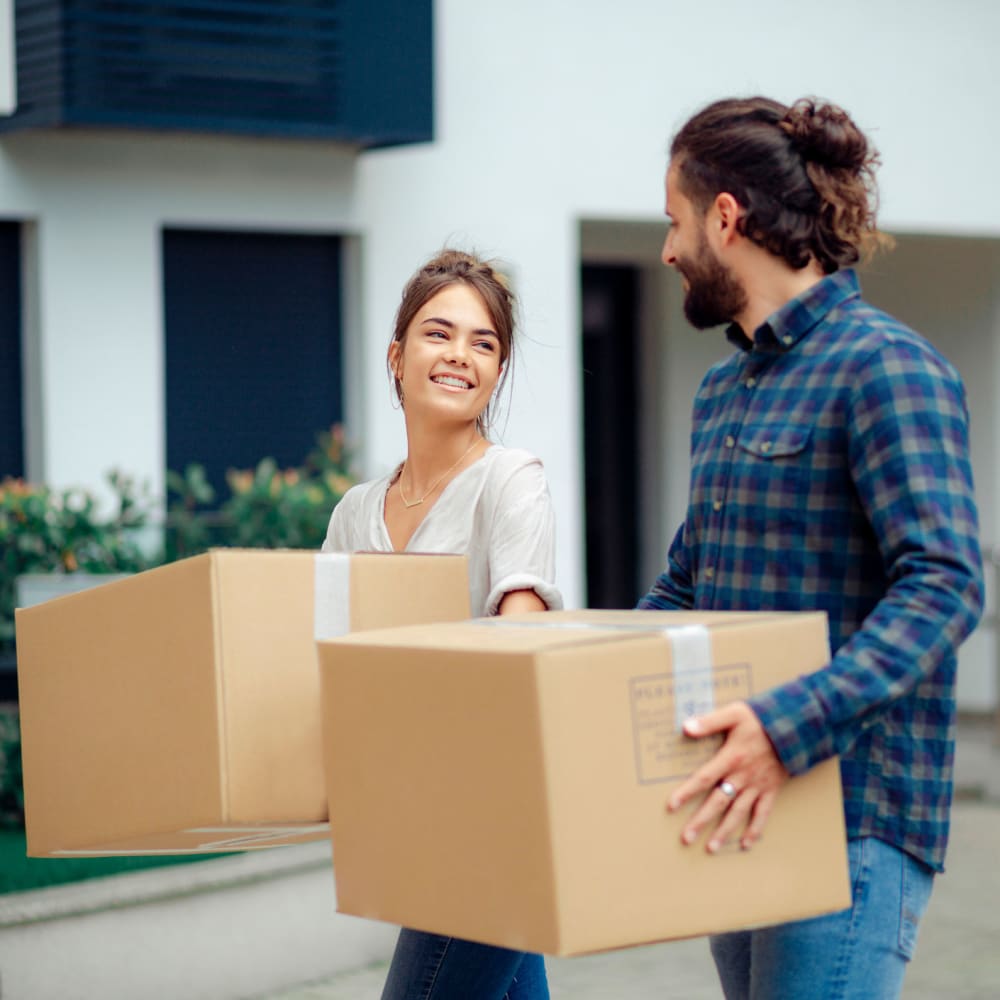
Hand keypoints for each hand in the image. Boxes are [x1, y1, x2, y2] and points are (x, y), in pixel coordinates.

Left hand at [667, 702, 788, 852]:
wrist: (796, 727)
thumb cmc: (762, 719)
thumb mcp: (734, 714)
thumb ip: (709, 722)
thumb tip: (685, 727)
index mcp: (731, 758)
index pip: (704, 778)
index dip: (687, 792)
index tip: (672, 806)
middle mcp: (743, 776)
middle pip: (718, 803)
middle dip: (701, 821)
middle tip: (685, 838)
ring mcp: (757, 786)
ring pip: (738, 813)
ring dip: (724, 832)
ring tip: (710, 848)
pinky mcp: (771, 790)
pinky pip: (763, 814)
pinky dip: (755, 830)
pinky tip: (747, 844)